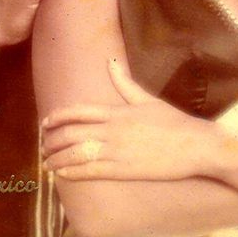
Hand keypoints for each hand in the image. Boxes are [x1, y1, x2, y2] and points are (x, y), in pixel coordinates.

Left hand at [41, 60, 212, 180]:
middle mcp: (112, 130)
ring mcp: (116, 151)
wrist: (195, 145)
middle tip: (42, 147)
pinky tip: (62, 174)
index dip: (57, 117)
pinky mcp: (123, 170)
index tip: (45, 124)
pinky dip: (72, 173)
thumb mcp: (146, 99)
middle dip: (52, 141)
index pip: (78, 111)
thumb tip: (110, 62)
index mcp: (116, 111)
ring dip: (57, 159)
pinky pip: (91, 171)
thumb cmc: (172, 122)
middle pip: (71, 133)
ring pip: (76, 154)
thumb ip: (124, 83)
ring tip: (47, 164)